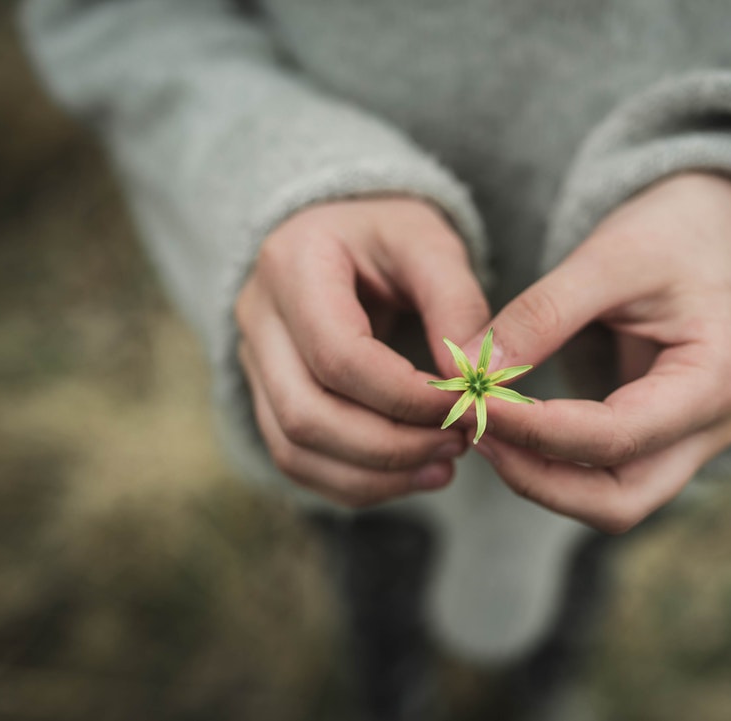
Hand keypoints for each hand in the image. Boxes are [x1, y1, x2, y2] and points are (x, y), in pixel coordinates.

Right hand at [235, 198, 489, 507]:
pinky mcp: (267, 398)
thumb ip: (456, 304)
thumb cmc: (391, 235)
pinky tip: (414, 474)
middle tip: (459, 443)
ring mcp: (253, 363)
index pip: (338, 356)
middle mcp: (257, 318)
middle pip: (307, 415)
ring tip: (444, 466)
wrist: (344, 235)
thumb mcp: (431, 243)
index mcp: (292, 265)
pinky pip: (298, 462)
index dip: (405, 396)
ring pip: (296, 450)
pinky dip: (357, 483)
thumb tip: (476, 382)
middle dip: (391, 446)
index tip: (466, 405)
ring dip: (376, 475)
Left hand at [465, 173, 730, 532]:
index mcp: (715, 380)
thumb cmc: (668, 235)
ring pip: (609, 503)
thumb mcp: (607, 257)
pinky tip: (504, 428)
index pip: (618, 437)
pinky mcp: (657, 442)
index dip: (537, 431)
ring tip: (479, 426)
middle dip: (537, 478)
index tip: (472, 403)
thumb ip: (543, 314)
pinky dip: (549, 466)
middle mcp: (710, 429)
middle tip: (471, 428)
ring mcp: (687, 443)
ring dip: (538, 479)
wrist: (709, 228)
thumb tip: (472, 371)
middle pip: (619, 501)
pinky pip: (601, 479)